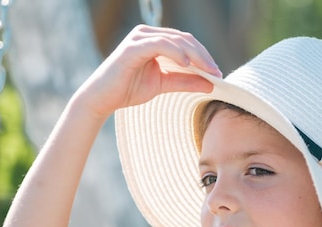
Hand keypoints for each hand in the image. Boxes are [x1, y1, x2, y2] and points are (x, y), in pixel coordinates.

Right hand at [75, 25, 221, 119]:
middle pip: (184, 39)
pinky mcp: (133, 47)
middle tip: (217, 72)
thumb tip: (211, 84)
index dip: (204, 56)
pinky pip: (160, 45)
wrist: (103, 98)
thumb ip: (186, 81)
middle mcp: (147, 34)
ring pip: (175, 40)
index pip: (186, 42)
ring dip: (195, 55)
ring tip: (208, 70)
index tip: (217, 73)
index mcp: (154, 40)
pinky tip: (188, 65)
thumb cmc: (129, 89)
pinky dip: (176, 53)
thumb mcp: (164, 84)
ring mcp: (139, 38)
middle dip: (203, 56)